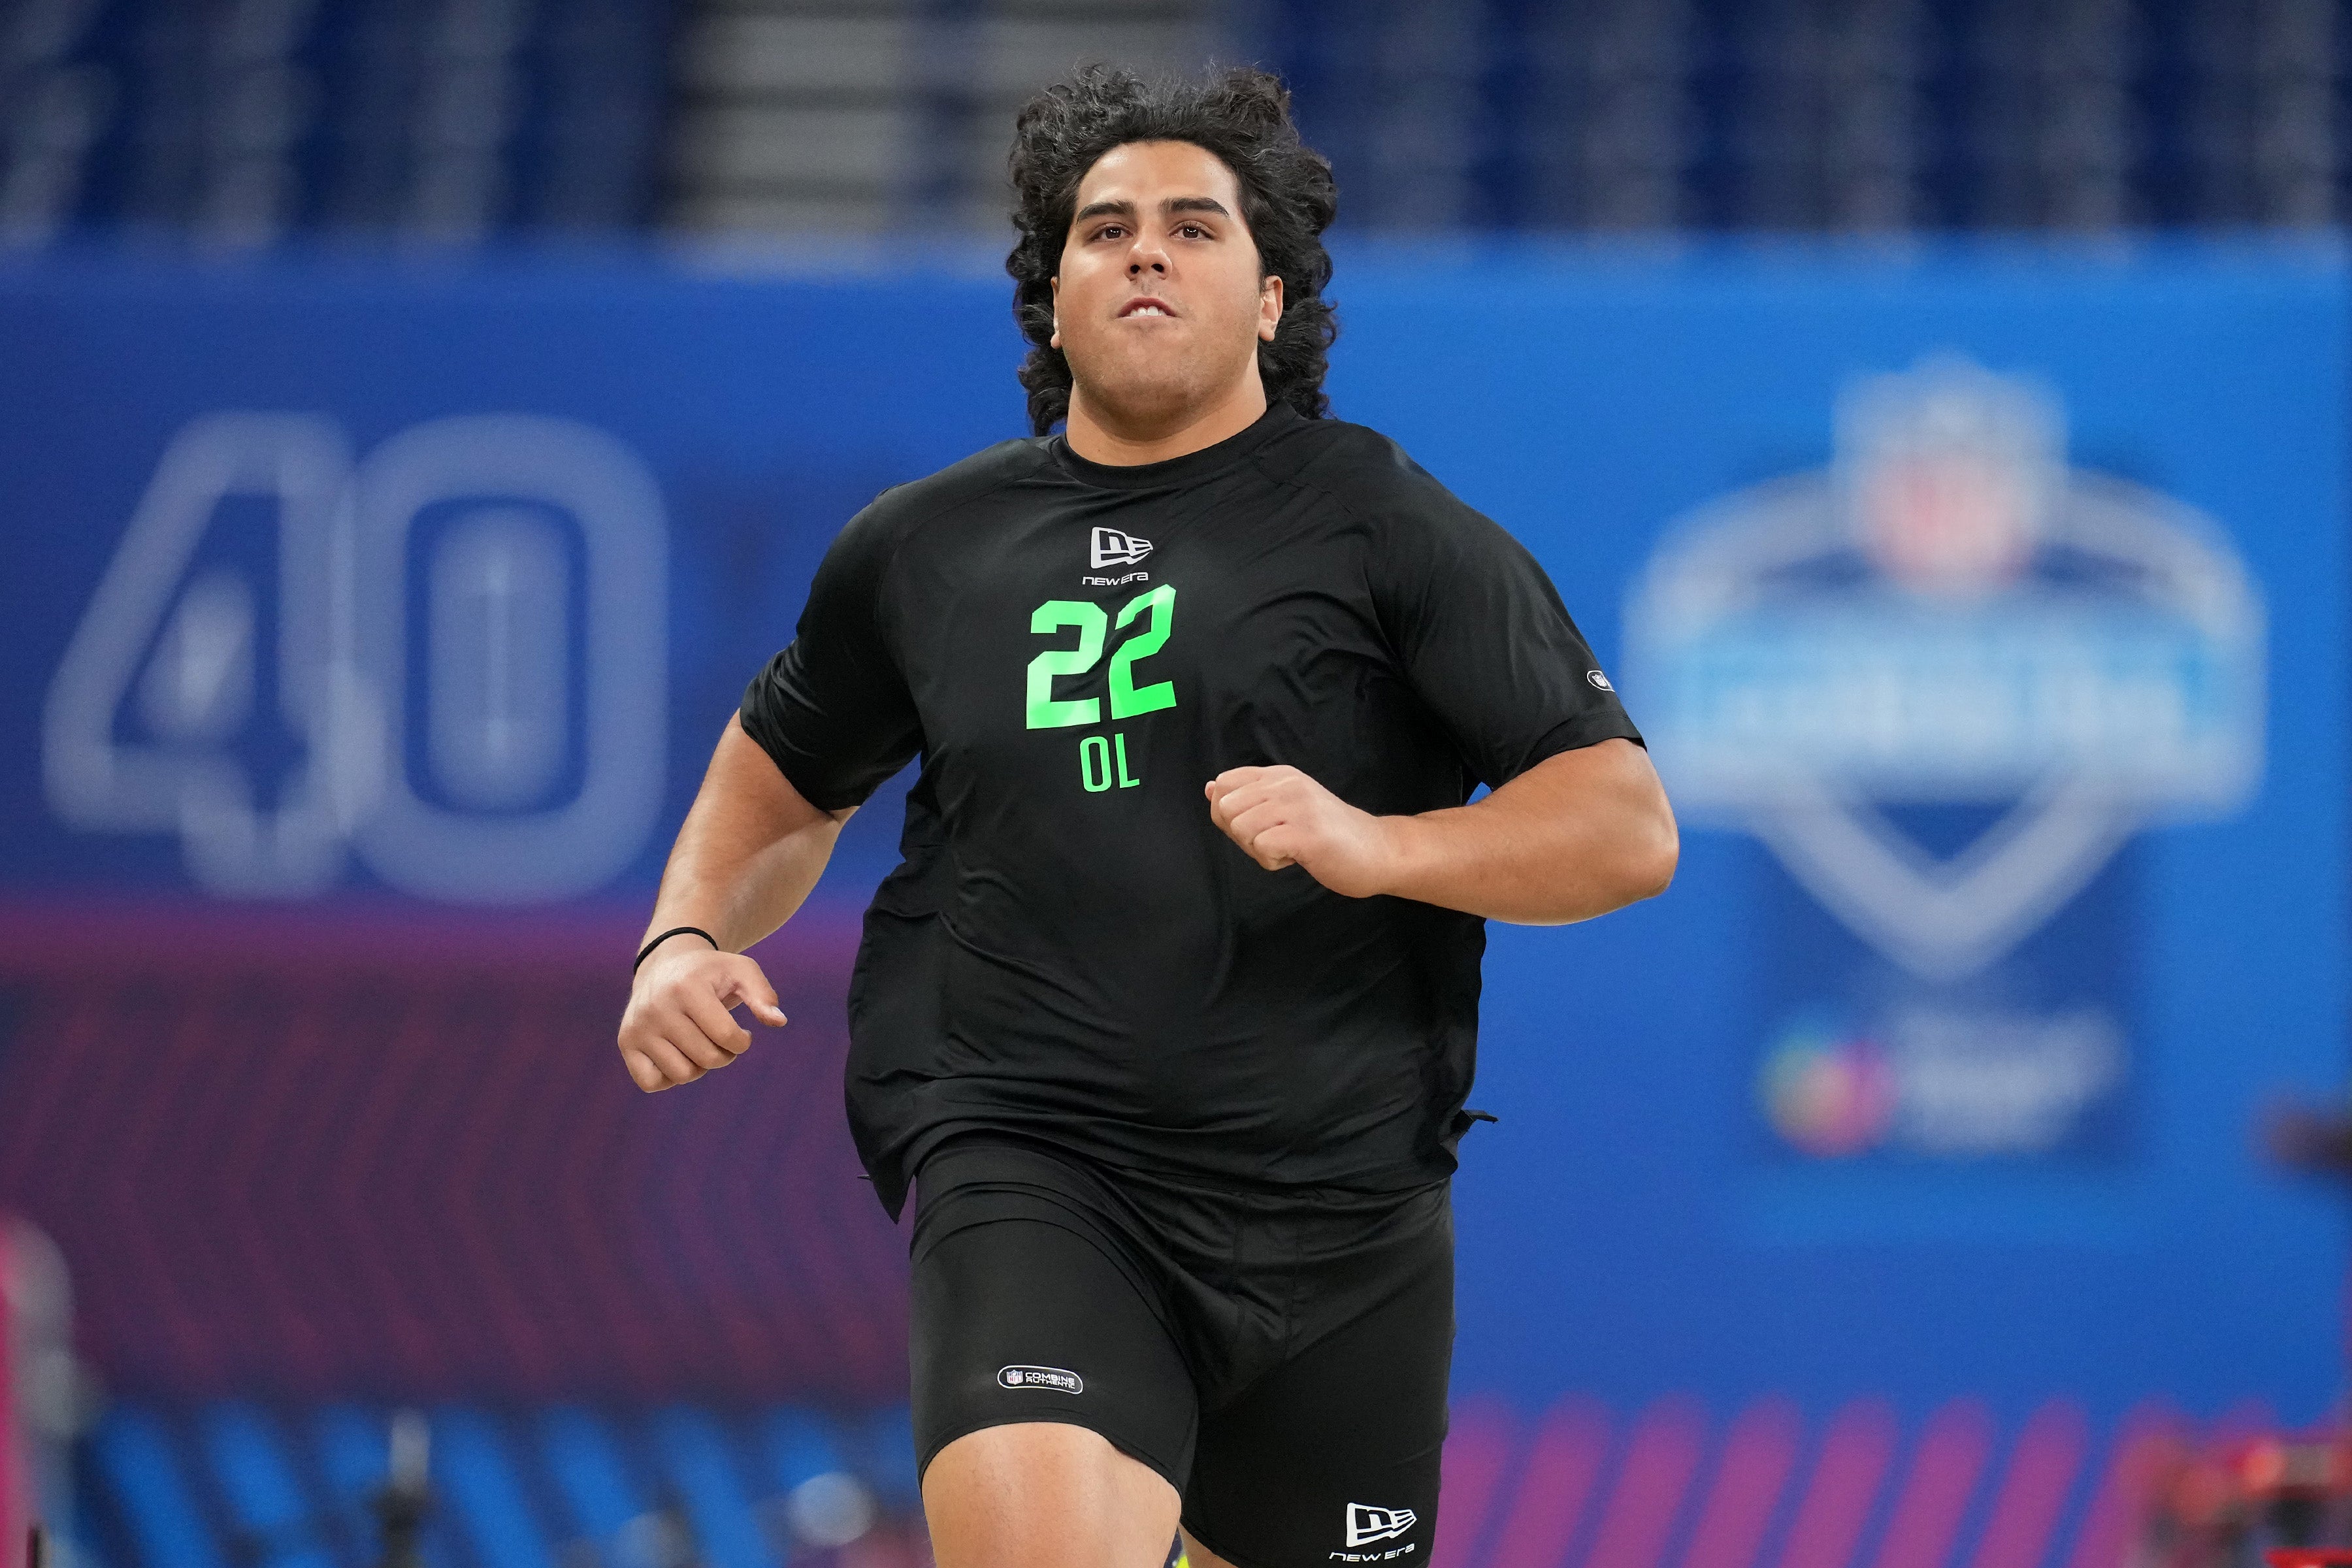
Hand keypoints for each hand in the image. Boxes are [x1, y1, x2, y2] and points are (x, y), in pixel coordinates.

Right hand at [617, 943, 787, 1091]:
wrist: (665, 965)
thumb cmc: (710, 973)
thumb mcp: (741, 971)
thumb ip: (763, 995)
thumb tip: (779, 1021)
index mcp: (687, 987)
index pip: (726, 1037)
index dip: (742, 1042)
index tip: (743, 1034)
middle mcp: (657, 1007)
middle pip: (706, 1059)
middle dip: (724, 1054)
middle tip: (720, 1039)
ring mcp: (637, 1026)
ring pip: (681, 1075)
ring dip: (699, 1067)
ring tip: (699, 1045)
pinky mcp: (626, 1042)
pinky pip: (650, 1083)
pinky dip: (669, 1078)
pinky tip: (677, 1055)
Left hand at [1204, 765, 1401, 898]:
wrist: (1378, 850)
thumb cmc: (1328, 833)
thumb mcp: (1285, 806)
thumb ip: (1249, 798)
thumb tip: (1210, 788)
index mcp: (1280, 774)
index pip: (1225, 783)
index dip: (1229, 814)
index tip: (1259, 826)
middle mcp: (1287, 783)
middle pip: (1226, 809)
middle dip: (1242, 835)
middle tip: (1275, 841)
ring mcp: (1298, 806)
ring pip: (1241, 828)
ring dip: (1259, 850)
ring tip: (1289, 848)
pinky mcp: (1307, 833)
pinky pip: (1263, 847)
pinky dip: (1273, 861)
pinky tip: (1297, 857)